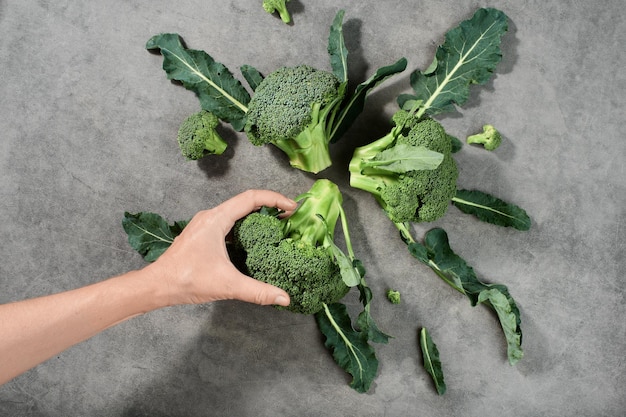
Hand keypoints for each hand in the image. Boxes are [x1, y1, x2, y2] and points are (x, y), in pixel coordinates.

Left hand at [147, 190, 296, 306]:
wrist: (157, 286)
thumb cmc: (186, 280)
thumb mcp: (227, 284)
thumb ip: (258, 291)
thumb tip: (284, 298)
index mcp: (216, 219)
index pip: (251, 198)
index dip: (275, 199)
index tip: (292, 208)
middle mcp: (210, 216)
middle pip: (246, 202)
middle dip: (270, 206)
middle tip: (289, 217)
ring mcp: (205, 225)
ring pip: (237, 212)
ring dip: (257, 216)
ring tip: (276, 226)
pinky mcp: (203, 235)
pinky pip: (229, 223)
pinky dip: (246, 227)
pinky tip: (255, 241)